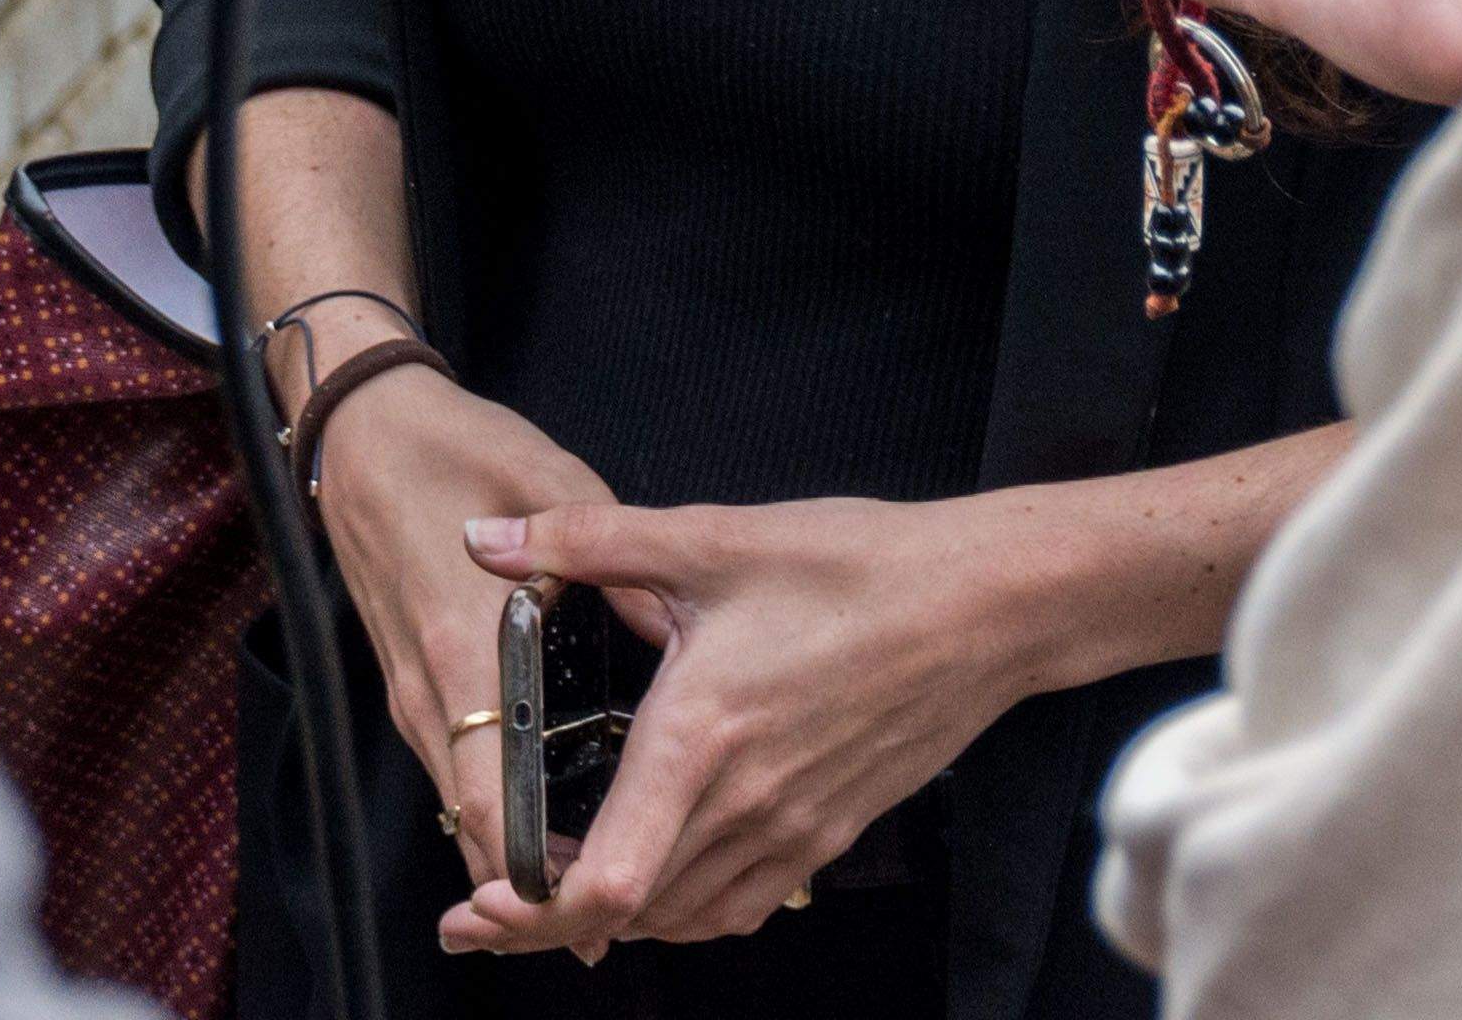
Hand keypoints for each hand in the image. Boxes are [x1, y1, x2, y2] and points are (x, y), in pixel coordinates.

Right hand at [298, 359, 631, 892]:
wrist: (363, 431)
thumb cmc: (456, 448)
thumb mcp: (554, 482)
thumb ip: (613, 561)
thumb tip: (672, 627)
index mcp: (465, 650)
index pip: (495, 799)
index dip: (542, 868)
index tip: (599, 907)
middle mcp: (429, 693)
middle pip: (477, 827)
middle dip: (541, 879)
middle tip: (617, 918)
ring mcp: (412, 696)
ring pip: (462, 808)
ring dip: (518, 850)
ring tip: (597, 882)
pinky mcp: (409, 688)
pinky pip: (452, 773)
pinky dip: (496, 810)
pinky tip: (553, 817)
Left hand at [444, 494, 1046, 958]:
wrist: (985, 605)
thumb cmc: (858, 568)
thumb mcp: (713, 537)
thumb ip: (589, 542)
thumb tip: (489, 538)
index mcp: (700, 740)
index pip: (603, 882)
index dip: (529, 913)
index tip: (476, 910)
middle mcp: (744, 805)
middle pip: (629, 917)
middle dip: (546, 923)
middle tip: (487, 910)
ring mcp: (794, 830)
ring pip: (683, 917)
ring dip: (616, 918)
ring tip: (560, 892)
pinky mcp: (830, 831)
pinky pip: (741, 903)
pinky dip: (686, 909)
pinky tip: (663, 875)